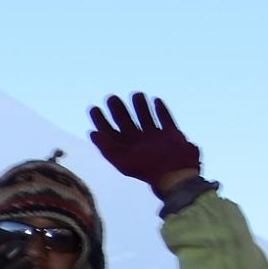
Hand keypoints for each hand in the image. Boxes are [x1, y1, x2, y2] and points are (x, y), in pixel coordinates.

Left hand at [87, 92, 201, 195]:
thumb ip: (107, 148)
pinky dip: (161, 109)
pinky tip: (155, 100)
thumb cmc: (147, 168)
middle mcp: (140, 143)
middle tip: (111, 98)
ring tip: (136, 94)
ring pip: (146, 118)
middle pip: (126, 123)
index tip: (93, 108)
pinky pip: (166, 119)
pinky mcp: (172, 134)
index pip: (110, 133)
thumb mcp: (123, 160)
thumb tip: (92, 134)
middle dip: (118, 110)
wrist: (175, 174)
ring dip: (140, 107)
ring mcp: (156, 138)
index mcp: (127, 149)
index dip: (101, 121)